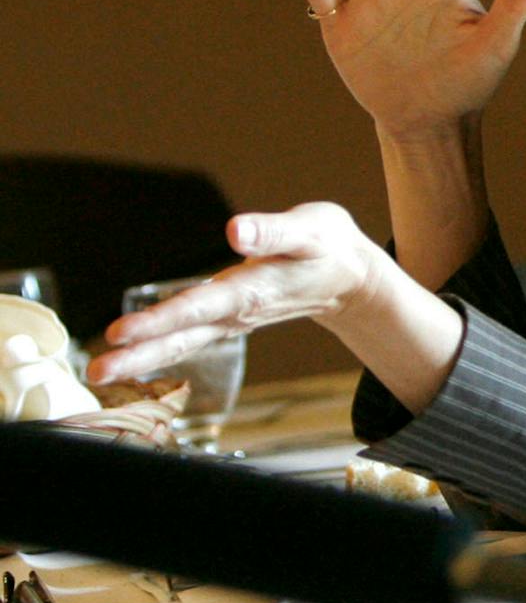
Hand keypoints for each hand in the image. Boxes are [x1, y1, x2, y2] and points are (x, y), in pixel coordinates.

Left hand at [91, 203, 392, 383]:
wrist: (352, 279)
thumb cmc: (330, 247)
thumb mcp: (310, 230)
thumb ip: (273, 231)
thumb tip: (236, 230)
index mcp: (253, 290)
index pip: (199, 307)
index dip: (161, 319)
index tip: (122, 332)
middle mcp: (238, 311)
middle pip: (182, 336)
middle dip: (139, 354)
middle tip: (95, 371)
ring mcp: (233, 320)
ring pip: (183, 342)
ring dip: (142, 358)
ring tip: (100, 372)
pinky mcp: (230, 318)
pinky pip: (189, 339)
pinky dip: (159, 351)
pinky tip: (134, 357)